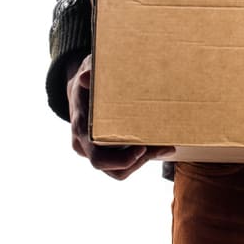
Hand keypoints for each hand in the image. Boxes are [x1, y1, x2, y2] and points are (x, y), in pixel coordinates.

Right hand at [66, 52, 173, 179]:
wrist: (78, 91)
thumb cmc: (87, 82)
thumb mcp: (86, 73)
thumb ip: (89, 75)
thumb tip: (86, 77)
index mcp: (81, 131)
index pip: (99, 158)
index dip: (122, 159)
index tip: (143, 148)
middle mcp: (85, 147)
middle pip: (115, 170)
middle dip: (140, 161)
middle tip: (163, 146)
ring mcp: (94, 152)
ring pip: (121, 170)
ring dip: (143, 161)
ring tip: (165, 146)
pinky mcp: (106, 152)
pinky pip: (124, 163)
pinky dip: (142, 157)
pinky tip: (161, 145)